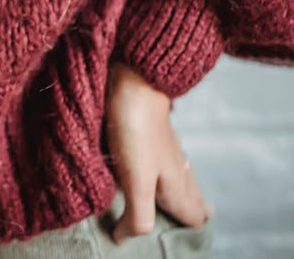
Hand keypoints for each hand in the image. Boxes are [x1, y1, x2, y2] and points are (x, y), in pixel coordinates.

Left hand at [106, 63, 211, 242]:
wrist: (134, 80)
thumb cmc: (135, 130)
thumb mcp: (136, 180)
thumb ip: (137, 214)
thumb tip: (125, 239)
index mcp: (176, 185)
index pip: (194, 216)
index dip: (187, 229)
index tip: (172, 236)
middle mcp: (176, 169)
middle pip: (191, 198)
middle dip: (188, 212)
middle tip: (185, 220)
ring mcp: (165, 149)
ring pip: (179, 177)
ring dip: (175, 192)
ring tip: (170, 201)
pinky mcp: (151, 133)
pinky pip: (163, 159)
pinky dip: (160, 170)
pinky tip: (151, 166)